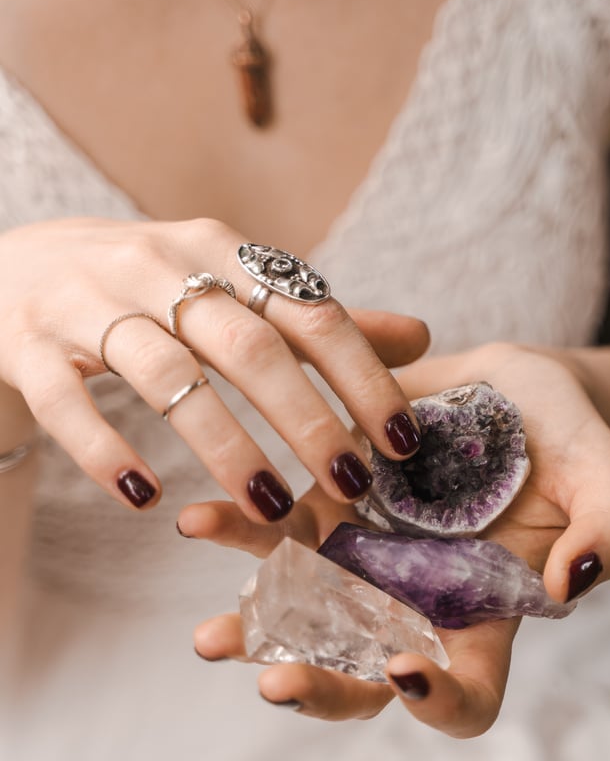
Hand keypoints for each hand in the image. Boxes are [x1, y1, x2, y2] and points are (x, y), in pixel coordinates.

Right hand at [0, 217, 427, 517]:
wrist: (13, 266)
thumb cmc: (146, 288)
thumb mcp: (230, 288)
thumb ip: (315, 319)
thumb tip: (418, 338)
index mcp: (222, 254)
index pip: (310, 312)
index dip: (362, 375)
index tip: (402, 440)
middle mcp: (159, 267)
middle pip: (245, 344)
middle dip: (306, 419)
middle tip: (349, 486)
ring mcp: (88, 302)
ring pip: (164, 374)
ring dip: (222, 444)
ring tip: (269, 506)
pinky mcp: (28, 344)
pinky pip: (67, 401)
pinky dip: (105, 450)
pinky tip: (143, 498)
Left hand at [190, 341, 609, 737]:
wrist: (516, 387)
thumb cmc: (571, 439)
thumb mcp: (605, 474)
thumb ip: (607, 533)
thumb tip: (569, 587)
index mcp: (486, 616)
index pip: (468, 694)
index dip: (439, 702)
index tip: (407, 671)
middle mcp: (416, 603)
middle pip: (365, 677)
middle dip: (320, 689)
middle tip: (277, 684)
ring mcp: (368, 559)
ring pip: (303, 616)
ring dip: (252, 632)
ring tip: (210, 640)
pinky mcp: (330, 505)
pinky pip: (277, 530)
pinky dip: (236, 530)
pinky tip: (197, 521)